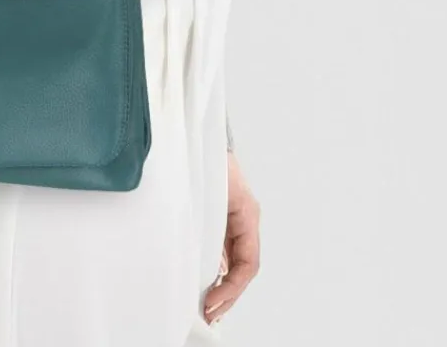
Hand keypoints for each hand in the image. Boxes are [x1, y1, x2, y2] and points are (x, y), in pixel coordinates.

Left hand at [204, 152, 260, 324]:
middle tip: (207, 315)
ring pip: (233, 262)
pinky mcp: (221, 217)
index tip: (210, 304)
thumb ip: (204, 218)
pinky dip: (216, 270)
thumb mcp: (206, 188)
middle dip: (227, 296)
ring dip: (221, 286)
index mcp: (247, 215)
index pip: (247, 264)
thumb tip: (201, 255)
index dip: (231, 289)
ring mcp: (234, 219)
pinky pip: (224, 250)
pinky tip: (204, 282)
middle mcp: (244, 220)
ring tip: (206, 307)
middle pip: (241, 269)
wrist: (199, 131)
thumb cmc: (204, 155)